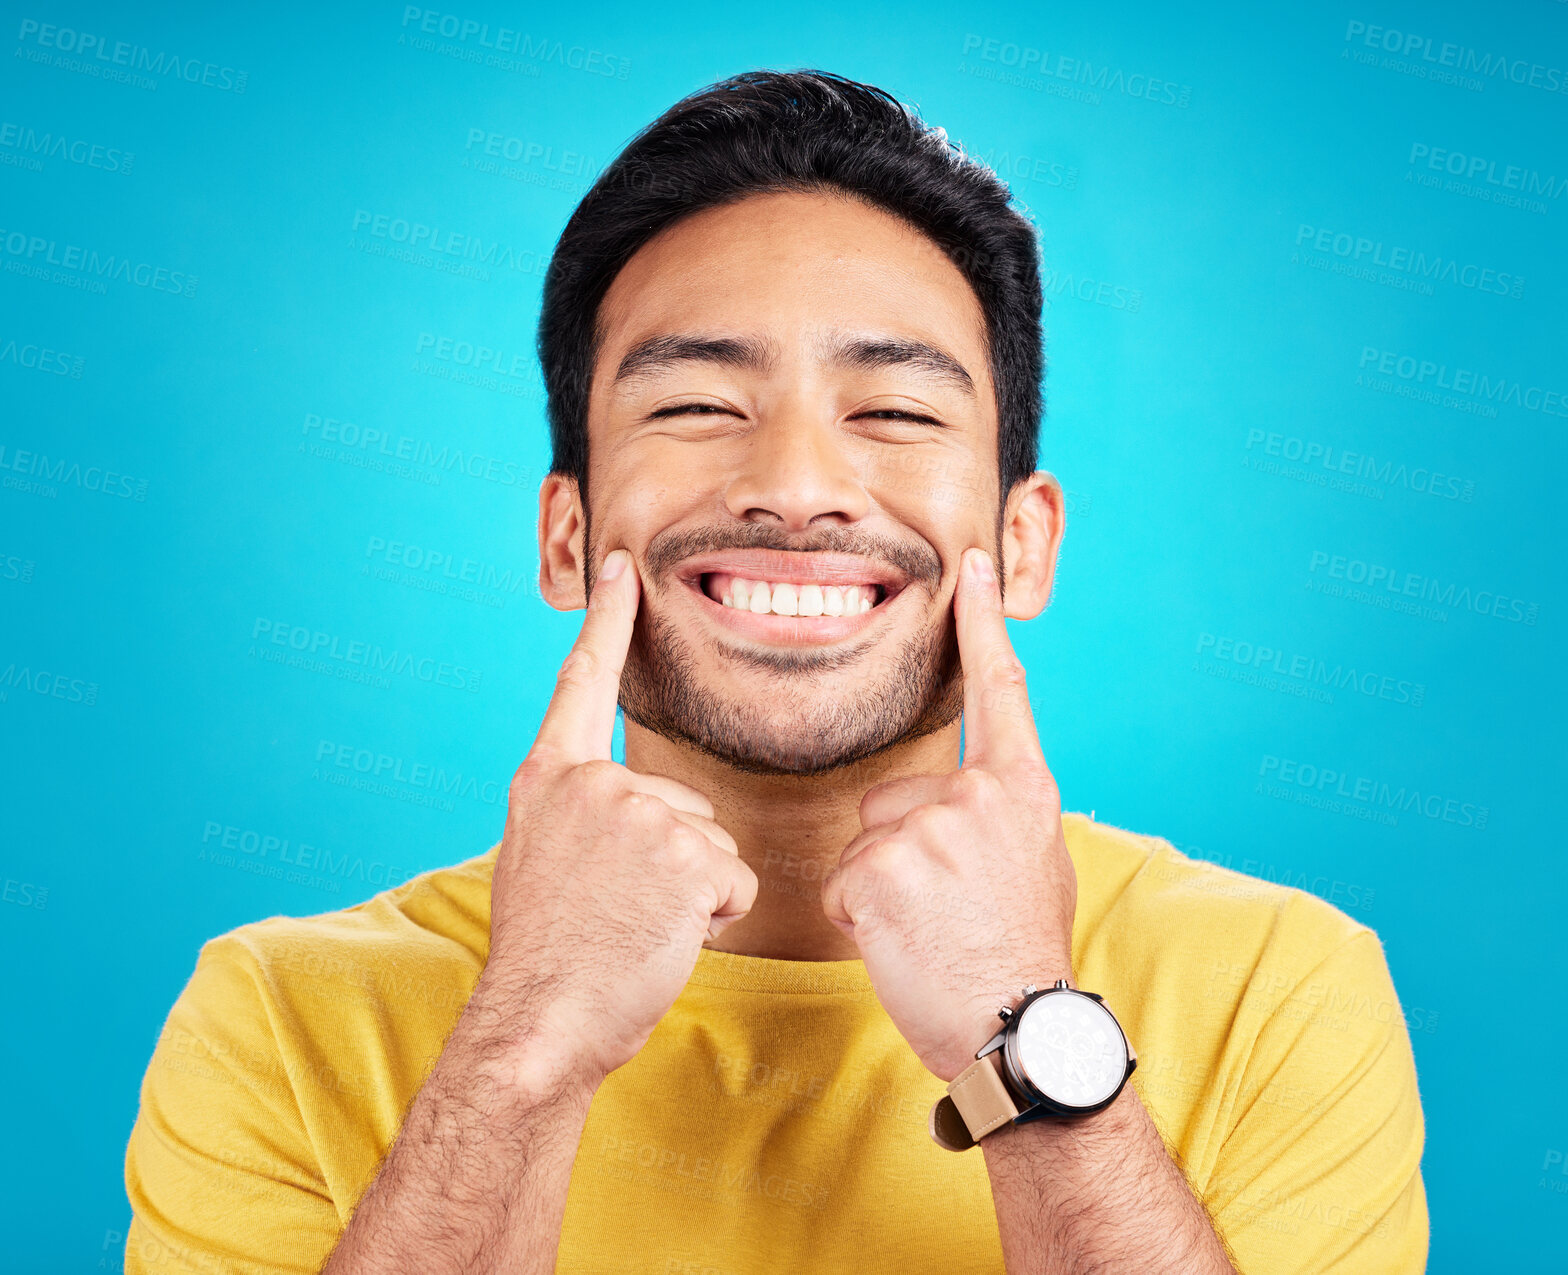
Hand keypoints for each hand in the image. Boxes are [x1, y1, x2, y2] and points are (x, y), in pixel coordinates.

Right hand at [477, 549, 756, 1096]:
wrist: (538, 1023)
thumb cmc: (548, 959)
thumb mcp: (542, 862)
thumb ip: (581, 816)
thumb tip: (631, 812)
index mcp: (550, 781)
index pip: (581, 685)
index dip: (608, 623)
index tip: (625, 566)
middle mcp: (591, 785)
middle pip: (683, 803)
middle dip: (673, 863)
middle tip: (617, 912)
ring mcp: (638, 814)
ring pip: (712, 846)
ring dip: (691, 895)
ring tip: (633, 927)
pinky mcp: (685, 854)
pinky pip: (734, 882)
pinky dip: (714, 919)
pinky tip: (662, 937)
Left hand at [820, 547, 1074, 1082]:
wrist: (1018, 1029)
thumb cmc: (1021, 951)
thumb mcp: (1036, 862)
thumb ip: (997, 813)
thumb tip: (967, 799)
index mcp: (1019, 789)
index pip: (999, 690)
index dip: (982, 625)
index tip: (970, 565)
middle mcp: (974, 797)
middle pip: (890, 797)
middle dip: (897, 850)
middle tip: (944, 908)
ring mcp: (925, 832)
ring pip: (862, 843)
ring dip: (878, 888)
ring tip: (928, 929)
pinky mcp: (876, 872)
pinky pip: (841, 883)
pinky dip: (859, 919)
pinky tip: (903, 944)